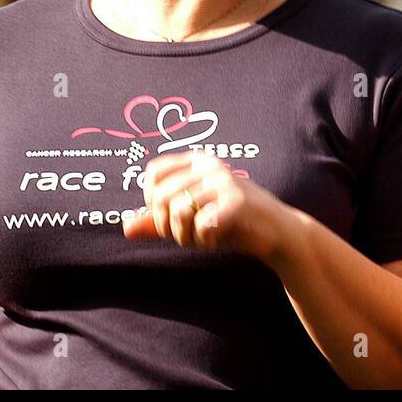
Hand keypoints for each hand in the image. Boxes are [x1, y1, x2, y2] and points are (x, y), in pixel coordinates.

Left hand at [123, 152, 291, 262]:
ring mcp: (224, 181)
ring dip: (184, 235)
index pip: (152, 175)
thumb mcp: (191, 220)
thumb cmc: (232, 224)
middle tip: (187, 236)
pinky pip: (200, 223)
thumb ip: (158, 222)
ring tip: (201, 238)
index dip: (151, 202)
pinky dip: (204, 238)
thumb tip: (125, 226)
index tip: (170, 218)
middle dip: (167, 225)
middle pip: (161, 196)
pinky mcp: (237, 201)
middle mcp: (210, 166)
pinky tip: (217, 238)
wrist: (276, 233)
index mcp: (198, 162)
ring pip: (178, 209)